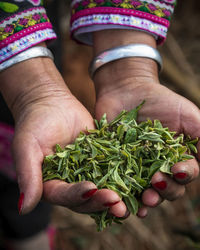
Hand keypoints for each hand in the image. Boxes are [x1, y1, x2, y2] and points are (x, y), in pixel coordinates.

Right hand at [0, 55, 124, 215]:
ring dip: (118, 195)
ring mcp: (87, 172)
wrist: (51, 102)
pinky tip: (139, 179)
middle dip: (101, 202)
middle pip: (86, 199)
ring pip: (103, 189)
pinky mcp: (101, 159)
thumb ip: (28, 175)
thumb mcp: (27, 147)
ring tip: (133, 199)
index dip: (77, 195)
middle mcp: (70, 182)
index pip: (64, 196)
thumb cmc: (34, 122)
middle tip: (118, 203)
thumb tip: (24, 209)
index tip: (91, 189)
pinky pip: (113, 169)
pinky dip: (125, 176)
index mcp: (51, 184)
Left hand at [93, 30, 199, 217]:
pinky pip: (120, 184)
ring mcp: (137, 168)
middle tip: (156, 184)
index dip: (184, 176)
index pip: (186, 174)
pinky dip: (122, 195)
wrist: (127, 90)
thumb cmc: (161, 100)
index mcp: (177, 157)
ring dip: (146, 200)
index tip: (177, 169)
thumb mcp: (187, 115)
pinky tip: (122, 201)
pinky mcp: (117, 165)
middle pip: (167, 188)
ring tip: (144, 201)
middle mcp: (159, 167)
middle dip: (165, 191)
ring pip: (145, 191)